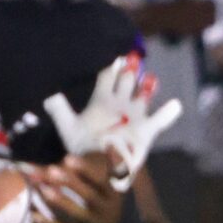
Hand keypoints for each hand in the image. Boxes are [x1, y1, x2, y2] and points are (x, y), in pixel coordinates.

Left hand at [25, 154, 124, 222]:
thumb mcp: (111, 186)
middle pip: (89, 196)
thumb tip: (106, 145)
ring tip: (42, 190)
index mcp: (114, 194)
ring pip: (78, 214)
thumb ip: (103, 168)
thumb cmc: (109, 202)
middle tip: (50, 170)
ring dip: (60, 202)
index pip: (101, 180)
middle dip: (70, 182)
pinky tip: (34, 216)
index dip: (85, 169)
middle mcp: (108, 210)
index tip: (67, 158)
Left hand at [44, 56, 183, 187]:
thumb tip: (47, 96)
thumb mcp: (69, 127)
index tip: (113, 53)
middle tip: (131, 57)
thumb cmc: (83, 148)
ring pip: (143, 95)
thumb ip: (60, 110)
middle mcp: (121, 104)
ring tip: (149, 78)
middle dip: (130, 69)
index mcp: (103, 100)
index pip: (108, 75)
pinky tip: (174, 105)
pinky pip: (159, 121)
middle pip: (128, 80)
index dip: (111, 64)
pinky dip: (168, 113)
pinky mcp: (145, 131)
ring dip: (146, 86)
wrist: (97, 169)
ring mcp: (134, 116)